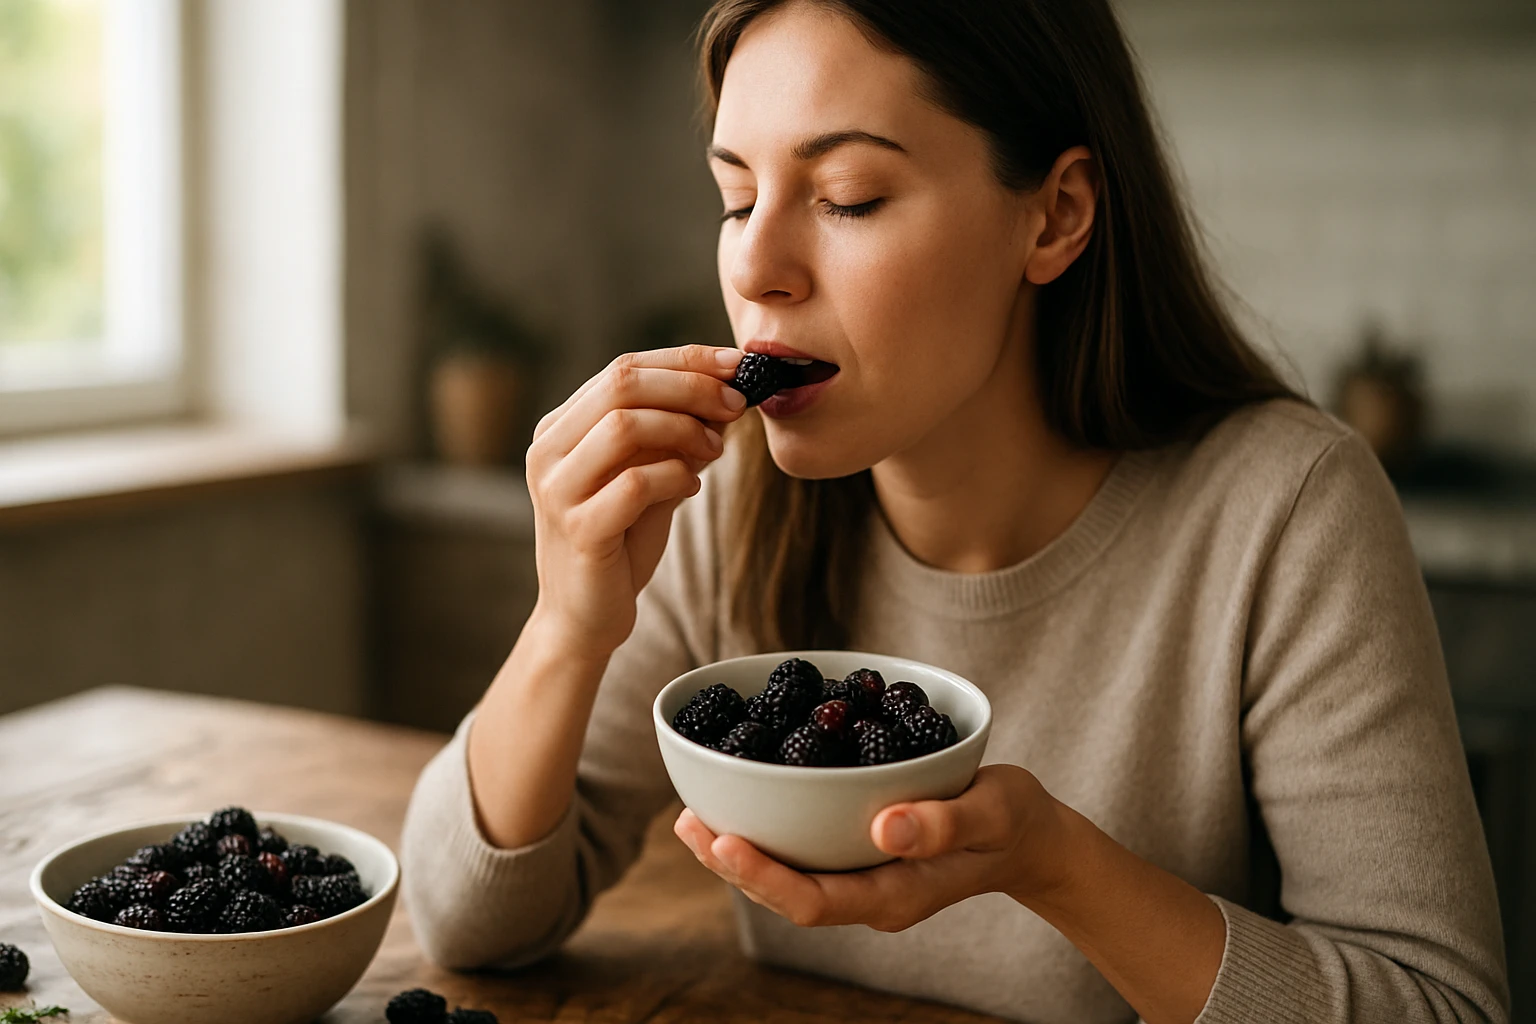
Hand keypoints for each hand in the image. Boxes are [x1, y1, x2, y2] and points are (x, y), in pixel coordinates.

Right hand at [525, 345, 746, 655]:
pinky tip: (690, 489)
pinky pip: (636, 482)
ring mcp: (558, 489)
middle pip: (622, 384)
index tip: (737, 365)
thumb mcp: (650, 476)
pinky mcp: (578, 529)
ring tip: (714, 451)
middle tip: (735, 404)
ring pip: (625, 426)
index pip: (624, 368)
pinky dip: (676, 476)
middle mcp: (548, 450)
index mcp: (561, 428)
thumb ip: (677, 435)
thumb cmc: (619, 543)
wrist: (584, 619)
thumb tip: (729, 391)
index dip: (685, 360)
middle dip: (691, 386)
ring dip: (685, 430)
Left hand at [673, 765, 1068, 931]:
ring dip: (737, 849)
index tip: (722, 842)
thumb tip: (883, 825)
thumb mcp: (993, 811)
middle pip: (784, 893)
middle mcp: (868, 895)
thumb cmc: (1014, 821)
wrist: (1029, 837)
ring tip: (692, 815)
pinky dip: (765, 830)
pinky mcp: (858, 855)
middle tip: (687, 821)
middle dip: (731, 862)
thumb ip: (944, 822)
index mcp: (894, 896)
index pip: (812, 901)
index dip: (762, 876)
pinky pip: (801, 853)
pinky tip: (739, 801)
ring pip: (785, 875)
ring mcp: (861, 878)